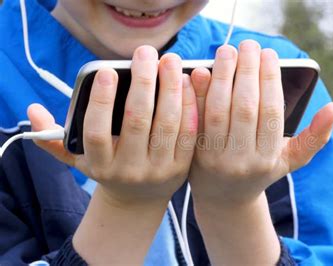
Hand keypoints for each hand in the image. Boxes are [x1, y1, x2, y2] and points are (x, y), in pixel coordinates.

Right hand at [27, 45, 197, 204]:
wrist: (138, 200)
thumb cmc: (107, 168)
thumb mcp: (78, 159)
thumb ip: (54, 138)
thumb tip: (34, 111)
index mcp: (99, 165)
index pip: (96, 132)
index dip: (100, 101)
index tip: (106, 71)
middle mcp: (129, 169)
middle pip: (136, 122)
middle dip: (143, 82)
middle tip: (146, 52)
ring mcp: (158, 170)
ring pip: (166, 124)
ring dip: (170, 88)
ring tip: (170, 60)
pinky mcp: (181, 167)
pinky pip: (188, 132)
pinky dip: (189, 105)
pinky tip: (187, 82)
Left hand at [189, 40, 332, 206]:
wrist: (224, 198)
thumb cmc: (261, 170)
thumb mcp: (291, 159)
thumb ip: (314, 136)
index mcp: (268, 158)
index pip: (270, 112)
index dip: (270, 80)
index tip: (268, 54)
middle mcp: (242, 160)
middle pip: (245, 107)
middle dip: (247, 71)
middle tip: (249, 44)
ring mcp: (215, 158)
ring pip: (218, 110)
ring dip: (222, 76)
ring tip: (228, 50)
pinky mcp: (192, 153)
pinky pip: (195, 118)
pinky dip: (196, 93)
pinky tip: (201, 70)